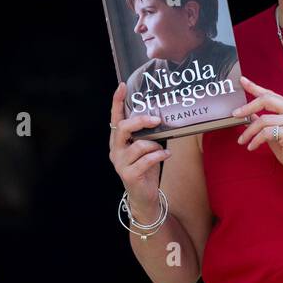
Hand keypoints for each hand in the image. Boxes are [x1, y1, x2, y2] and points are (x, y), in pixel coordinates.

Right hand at [109, 83, 170, 218]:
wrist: (144, 197)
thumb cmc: (146, 169)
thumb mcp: (146, 148)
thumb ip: (147, 134)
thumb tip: (161, 117)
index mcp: (117, 140)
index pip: (115, 117)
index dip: (117, 101)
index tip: (123, 85)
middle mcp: (115, 150)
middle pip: (123, 128)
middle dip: (141, 121)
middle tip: (157, 120)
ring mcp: (120, 163)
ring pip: (139, 145)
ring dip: (155, 145)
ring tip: (162, 149)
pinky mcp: (129, 174)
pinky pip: (146, 160)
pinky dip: (159, 156)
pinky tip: (167, 155)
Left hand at [231, 75, 282, 183]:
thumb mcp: (276, 133)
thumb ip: (266, 122)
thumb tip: (250, 115)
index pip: (271, 94)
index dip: (255, 87)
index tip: (242, 81)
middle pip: (266, 100)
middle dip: (248, 107)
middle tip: (235, 115)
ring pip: (263, 120)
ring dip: (249, 131)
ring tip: (242, 140)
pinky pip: (266, 133)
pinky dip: (256, 140)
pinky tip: (252, 147)